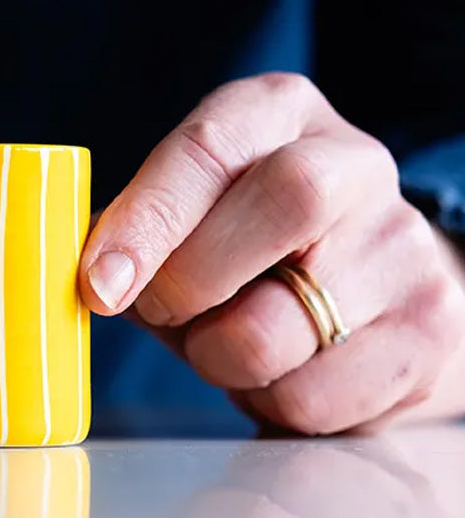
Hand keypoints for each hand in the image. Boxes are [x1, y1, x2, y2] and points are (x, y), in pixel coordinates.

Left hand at [80, 73, 464, 432]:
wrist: (363, 288)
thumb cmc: (242, 248)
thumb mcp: (187, 214)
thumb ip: (135, 233)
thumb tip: (92, 278)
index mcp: (278, 116)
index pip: (211, 147)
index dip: (149, 219)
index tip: (100, 283)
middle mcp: (355, 166)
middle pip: (286, 204)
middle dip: (193, 282)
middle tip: (163, 311)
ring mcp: (401, 250)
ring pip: (278, 331)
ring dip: (220, 359)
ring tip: (229, 339)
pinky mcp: (425, 334)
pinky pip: (308, 400)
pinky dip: (265, 401)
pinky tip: (278, 369)